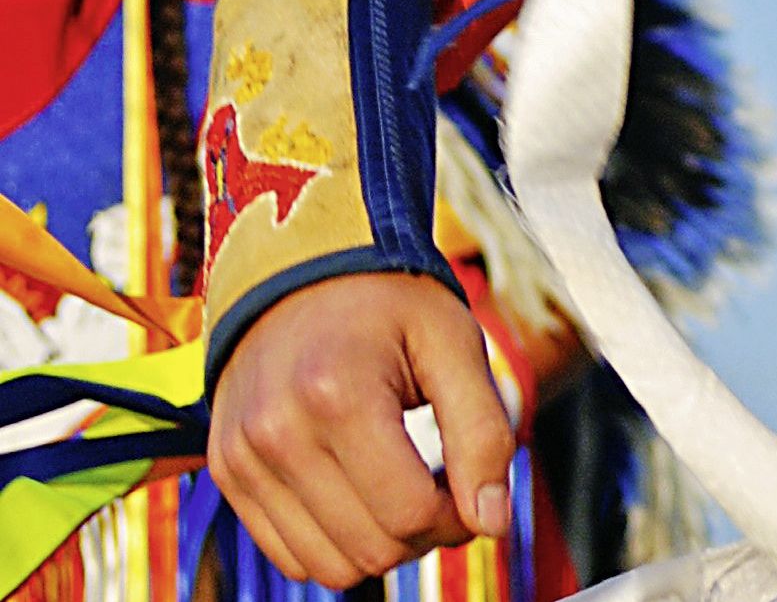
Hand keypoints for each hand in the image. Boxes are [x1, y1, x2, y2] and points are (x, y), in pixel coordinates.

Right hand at [209, 271, 515, 584]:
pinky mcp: (227, 473)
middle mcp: (277, 435)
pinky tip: (362, 493)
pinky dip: (335, 542)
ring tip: (404, 487)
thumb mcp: (454, 341)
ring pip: (327, 566)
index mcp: (338, 395)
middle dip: (423, 533)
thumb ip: (482, 431)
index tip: (472, 486)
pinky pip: (288, 554)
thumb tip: (492, 522)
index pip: (409, 514)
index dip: (458, 516)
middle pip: (370, 549)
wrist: (301, 266)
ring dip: (379, 545)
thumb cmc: (389, 300)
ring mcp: (242, 459)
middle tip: (444, 486)